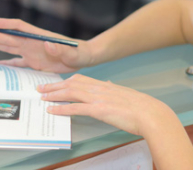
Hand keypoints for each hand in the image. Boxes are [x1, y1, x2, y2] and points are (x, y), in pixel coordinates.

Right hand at [0, 17, 89, 72]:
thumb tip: (48, 44)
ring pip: (8, 46)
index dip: (3, 23)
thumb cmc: (79, 53)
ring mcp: (31, 52)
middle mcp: (31, 42)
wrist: (82, 58)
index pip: (18, 27)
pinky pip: (16, 62)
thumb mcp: (72, 52)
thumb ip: (60, 49)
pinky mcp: (33, 62)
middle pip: (8, 36)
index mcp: (38, 37)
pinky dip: (5, 62)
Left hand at [39, 74, 175, 136]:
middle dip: (54, 86)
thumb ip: (114, 89)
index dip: (65, 81)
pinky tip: (52, 110)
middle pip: (71, 83)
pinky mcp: (98, 110)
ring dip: (53, 95)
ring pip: (70, 93)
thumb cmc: (142, 107)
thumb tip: (110, 84)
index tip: (55, 83)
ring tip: (42, 97)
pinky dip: (61, 108)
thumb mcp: (125, 93)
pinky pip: (75, 108)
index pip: (80, 79)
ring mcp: (98, 98)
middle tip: (41, 88)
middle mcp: (99, 88)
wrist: (151, 114)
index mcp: (104, 85)